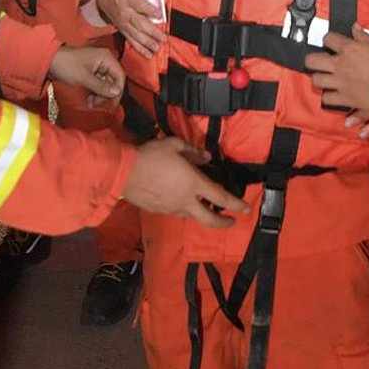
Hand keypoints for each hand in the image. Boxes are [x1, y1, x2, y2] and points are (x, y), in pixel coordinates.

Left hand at [49, 44, 122, 103]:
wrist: (48, 60)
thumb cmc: (66, 65)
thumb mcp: (84, 78)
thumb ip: (101, 86)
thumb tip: (117, 93)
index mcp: (106, 58)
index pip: (120, 76)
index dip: (118, 90)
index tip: (112, 103)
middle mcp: (105, 60)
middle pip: (113, 81)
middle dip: (106, 94)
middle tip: (98, 104)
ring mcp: (98, 66)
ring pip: (106, 84)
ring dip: (100, 95)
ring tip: (91, 103)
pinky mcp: (92, 71)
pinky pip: (99, 84)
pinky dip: (95, 92)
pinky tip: (89, 99)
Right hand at [94, 0, 162, 55]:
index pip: (139, 5)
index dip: (149, 10)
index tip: (159, 14)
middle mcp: (125, 12)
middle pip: (139, 23)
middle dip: (151, 32)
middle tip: (162, 37)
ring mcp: (123, 22)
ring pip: (135, 34)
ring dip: (146, 42)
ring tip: (156, 48)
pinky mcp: (123, 29)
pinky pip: (131, 40)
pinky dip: (139, 48)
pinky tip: (148, 55)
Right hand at [121, 137, 248, 227]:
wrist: (123, 172)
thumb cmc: (150, 156)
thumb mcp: (174, 145)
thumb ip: (193, 151)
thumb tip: (207, 158)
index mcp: (193, 183)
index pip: (221, 197)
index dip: (236, 205)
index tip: (246, 209)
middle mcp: (185, 200)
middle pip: (209, 218)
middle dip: (224, 222)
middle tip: (232, 222)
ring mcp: (172, 208)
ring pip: (192, 217)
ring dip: (203, 215)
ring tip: (207, 209)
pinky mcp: (159, 211)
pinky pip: (177, 213)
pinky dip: (185, 210)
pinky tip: (183, 203)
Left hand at [306, 31, 368, 135]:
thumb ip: (364, 37)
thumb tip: (355, 27)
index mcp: (350, 49)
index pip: (328, 38)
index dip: (328, 39)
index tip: (330, 42)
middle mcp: (340, 65)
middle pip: (312, 60)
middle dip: (313, 60)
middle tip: (318, 61)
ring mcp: (339, 82)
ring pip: (316, 80)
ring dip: (320, 79)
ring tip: (326, 79)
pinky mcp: (343, 99)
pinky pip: (327, 98)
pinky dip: (329, 97)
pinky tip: (334, 95)